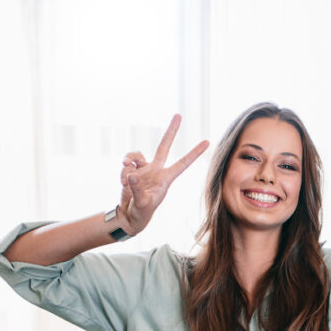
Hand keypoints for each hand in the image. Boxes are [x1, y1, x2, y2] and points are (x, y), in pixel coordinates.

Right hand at [117, 114, 208, 236]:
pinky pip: (126, 164)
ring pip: (135, 155)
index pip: (183, 163)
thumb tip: (131, 173)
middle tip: (179, 115)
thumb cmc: (141, 212)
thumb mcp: (142, 203)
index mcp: (166, 179)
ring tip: (125, 181)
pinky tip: (123, 182)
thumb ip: (136, 189)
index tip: (207, 142)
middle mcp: (156, 170)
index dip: (194, 153)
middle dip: (171, 131)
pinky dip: (123, 171)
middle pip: (164, 146)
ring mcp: (144, 169)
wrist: (130, 215)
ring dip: (128, 163)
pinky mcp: (131, 171)